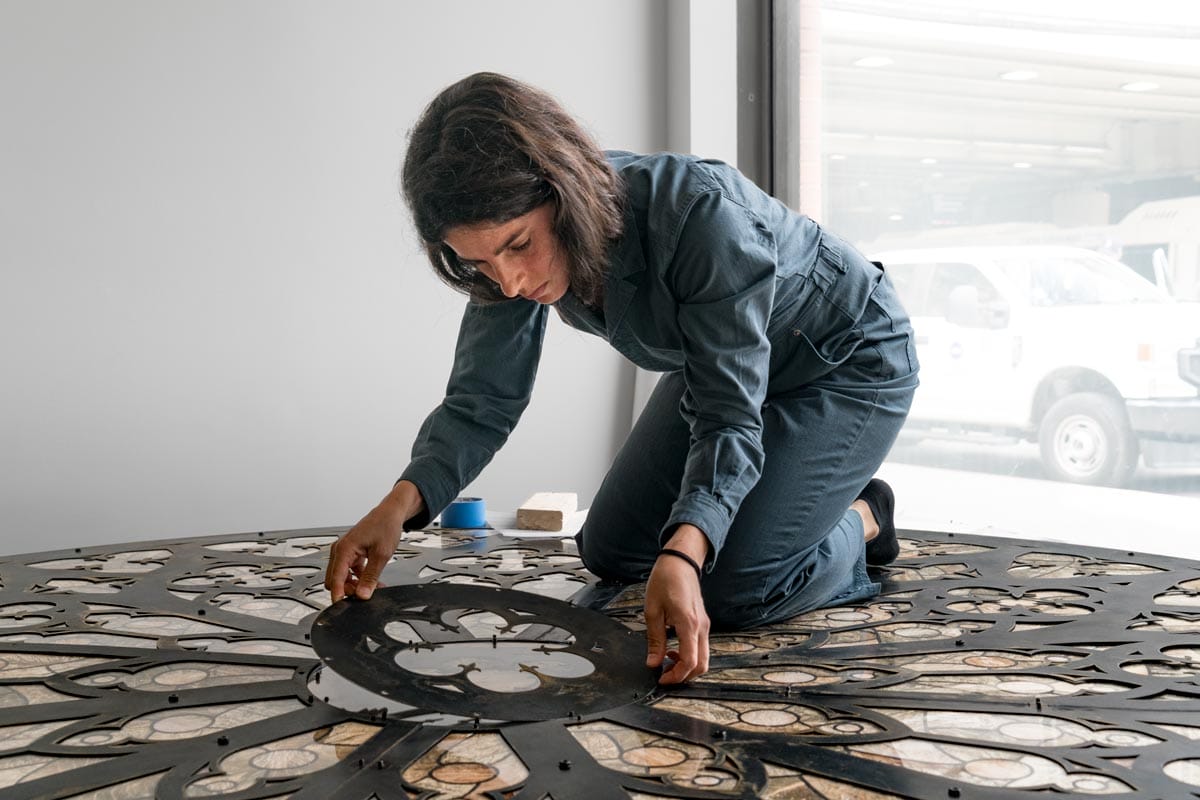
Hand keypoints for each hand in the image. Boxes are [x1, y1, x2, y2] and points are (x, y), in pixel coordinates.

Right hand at [324, 480, 423, 602]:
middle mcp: (340, 550)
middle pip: (335, 580)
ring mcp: (344, 551)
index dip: (338, 595)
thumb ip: (371, 577)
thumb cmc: (385, 526)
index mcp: (344, 549)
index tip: (342, 608)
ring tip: (373, 587)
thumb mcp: (381, 555)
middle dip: (348, 590)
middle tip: (366, 595)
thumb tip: (363, 594)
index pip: (335, 579)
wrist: (390, 513)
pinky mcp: (350, 553)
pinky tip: (372, 581)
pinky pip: (349, 571)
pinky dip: (358, 578)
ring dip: (354, 585)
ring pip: (342, 577)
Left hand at [644, 524, 710, 683]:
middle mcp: (701, 627)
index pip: (690, 661)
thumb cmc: (665, 580)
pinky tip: (673, 650)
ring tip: (666, 662)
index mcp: (689, 624)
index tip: (661, 679)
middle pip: (702, 665)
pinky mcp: (702, 623)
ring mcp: (704, 625)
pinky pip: (701, 647)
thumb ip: (654, 640)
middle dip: (684, 676)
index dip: (676, 676)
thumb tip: (653, 663)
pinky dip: (690, 656)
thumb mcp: (653, 611)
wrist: (680, 562)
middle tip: (664, 676)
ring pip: (704, 658)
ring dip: (687, 666)